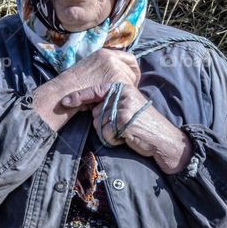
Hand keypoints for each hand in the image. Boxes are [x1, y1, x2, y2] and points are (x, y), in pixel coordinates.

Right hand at [31, 49, 139, 131]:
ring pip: (131, 80)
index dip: (132, 69)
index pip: (129, 58)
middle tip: (128, 91)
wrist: (64, 93)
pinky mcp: (117, 81)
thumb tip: (117, 74)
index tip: (131, 79)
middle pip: (132, 69)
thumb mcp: (90, 69)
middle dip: (132, 80)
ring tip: (118, 98)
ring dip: (127, 90)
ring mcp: (115, 68)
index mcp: (105, 53)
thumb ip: (105, 68)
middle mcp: (112, 57)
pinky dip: (123, 96)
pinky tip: (116, 101)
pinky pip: (128, 89)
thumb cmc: (74, 86)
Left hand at [61, 82, 193, 173]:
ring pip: (99, 124)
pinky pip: (106, 133)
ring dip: (109, 133)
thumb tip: (88, 105)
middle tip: (123, 127)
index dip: (78, 97)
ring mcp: (124, 105)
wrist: (162, 138)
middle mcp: (123, 93)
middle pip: (95, 112)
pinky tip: (127, 137)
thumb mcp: (127, 107)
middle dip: (104, 124)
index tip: (64, 102)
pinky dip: (113, 140)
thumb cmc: (142, 125)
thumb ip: (111, 102)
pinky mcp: (124, 119)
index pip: (95, 90)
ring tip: (126, 132)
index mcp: (123, 87)